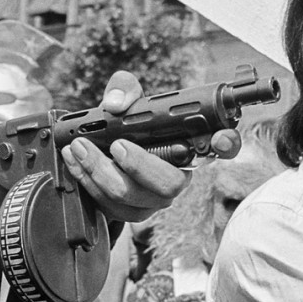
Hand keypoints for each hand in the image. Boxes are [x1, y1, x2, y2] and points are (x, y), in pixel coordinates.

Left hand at [59, 71, 242, 222]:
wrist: (100, 149)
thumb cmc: (125, 125)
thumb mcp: (126, 98)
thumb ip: (124, 89)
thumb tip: (116, 104)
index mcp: (189, 145)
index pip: (222, 146)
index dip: (227, 144)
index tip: (219, 137)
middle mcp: (178, 175)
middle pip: (170, 183)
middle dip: (140, 166)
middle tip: (116, 146)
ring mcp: (155, 198)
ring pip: (135, 198)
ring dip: (101, 172)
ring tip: (80, 148)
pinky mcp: (132, 211)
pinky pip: (111, 206)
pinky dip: (88, 181)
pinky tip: (75, 162)